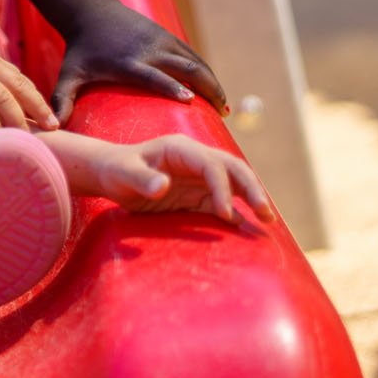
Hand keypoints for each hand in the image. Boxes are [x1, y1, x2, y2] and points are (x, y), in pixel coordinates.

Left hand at [48, 132, 273, 225]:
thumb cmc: (115, 170)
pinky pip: (222, 202)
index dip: (223, 187)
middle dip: (252, 189)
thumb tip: (163, 186)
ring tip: (268, 221)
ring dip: (252, 199)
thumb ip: (141, 179)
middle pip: (233, 169)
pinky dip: (236, 213)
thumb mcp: (122, 174)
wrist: (110, 174)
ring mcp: (199, 176)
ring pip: (234, 184)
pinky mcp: (197, 193)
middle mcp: (196, 159)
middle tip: (266, 214)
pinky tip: (247, 228)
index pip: (212, 165)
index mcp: (181, 148)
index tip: (225, 214)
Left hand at [52, 1, 225, 119]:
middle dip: (206, 87)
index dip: (171, 86)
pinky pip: (193, 55)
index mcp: (127, 62)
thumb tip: (52, 128)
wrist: (92, 11)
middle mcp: (149, 49)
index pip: (153, 75)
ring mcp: (162, 40)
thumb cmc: (80, 51)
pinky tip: (216, 90)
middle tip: (221, 112)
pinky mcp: (169, 36)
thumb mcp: (69, 75)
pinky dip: (207, 72)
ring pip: (195, 60)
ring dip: (212, 82)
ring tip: (224, 107)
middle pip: (185, 67)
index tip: (190, 101)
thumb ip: (60, 100)